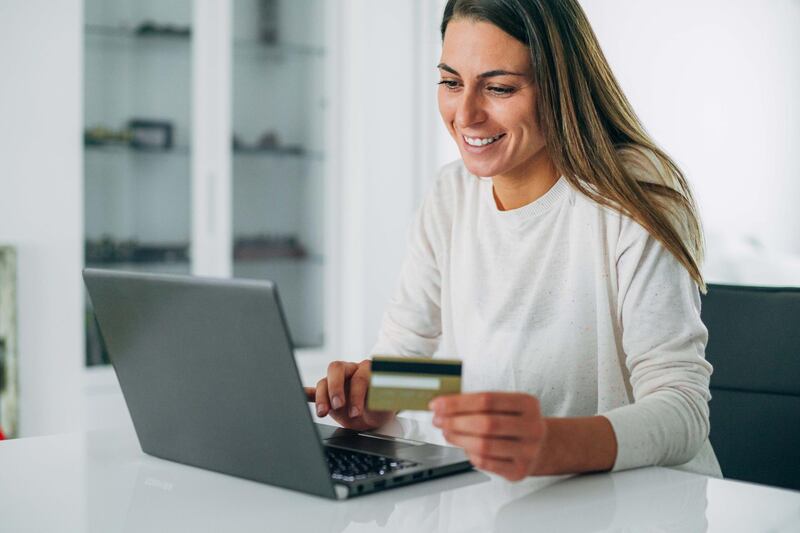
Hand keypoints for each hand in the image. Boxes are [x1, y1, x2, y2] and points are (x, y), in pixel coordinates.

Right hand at [304, 359, 395, 430]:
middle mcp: (350, 371)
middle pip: (336, 369)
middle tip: (338, 405)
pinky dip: (306, 394)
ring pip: (323, 381)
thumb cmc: (382, 407)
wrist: (374, 418)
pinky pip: (313, 392)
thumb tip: (380, 393)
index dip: (357, 394)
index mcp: (367, 369)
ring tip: (323, 413)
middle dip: (335, 387)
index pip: (359, 376)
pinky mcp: (327, 394)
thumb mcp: (387, 403)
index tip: (356, 412)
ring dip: (322, 397)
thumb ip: (383, 396)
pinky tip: (299, 396)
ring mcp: (337, 381)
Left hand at [430, 392, 547, 480]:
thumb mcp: (505, 406)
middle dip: (455, 421)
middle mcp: (532, 427)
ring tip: (447, 433)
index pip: (487, 399)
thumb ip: (478, 404)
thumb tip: (443, 406)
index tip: (438, 404)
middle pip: (485, 423)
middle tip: (439, 420)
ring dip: (458, 438)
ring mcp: (528, 451)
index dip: (458, 402)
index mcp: (527, 404)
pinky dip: (470, 454)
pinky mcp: (519, 470)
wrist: (541, 447)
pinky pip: (486, 463)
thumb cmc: (515, 422)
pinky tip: (464, 447)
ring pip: (484, 445)